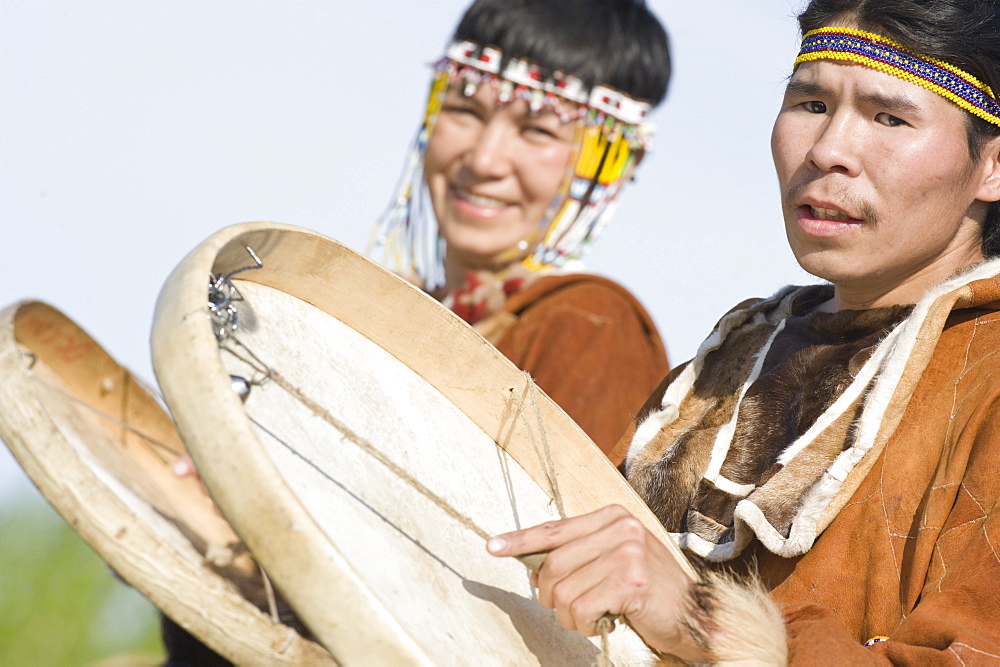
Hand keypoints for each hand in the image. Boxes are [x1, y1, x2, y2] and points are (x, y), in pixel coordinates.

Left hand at [486, 505, 709, 661]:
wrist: (694, 615)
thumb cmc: (649, 591)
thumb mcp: (613, 561)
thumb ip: (577, 557)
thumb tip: (531, 570)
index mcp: (612, 516)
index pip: (554, 528)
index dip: (520, 540)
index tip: (493, 547)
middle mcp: (620, 527)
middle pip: (553, 563)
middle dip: (547, 593)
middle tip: (562, 608)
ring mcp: (627, 552)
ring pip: (563, 589)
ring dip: (567, 615)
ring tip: (587, 618)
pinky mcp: (630, 580)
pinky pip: (581, 608)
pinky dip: (584, 624)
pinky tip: (600, 623)